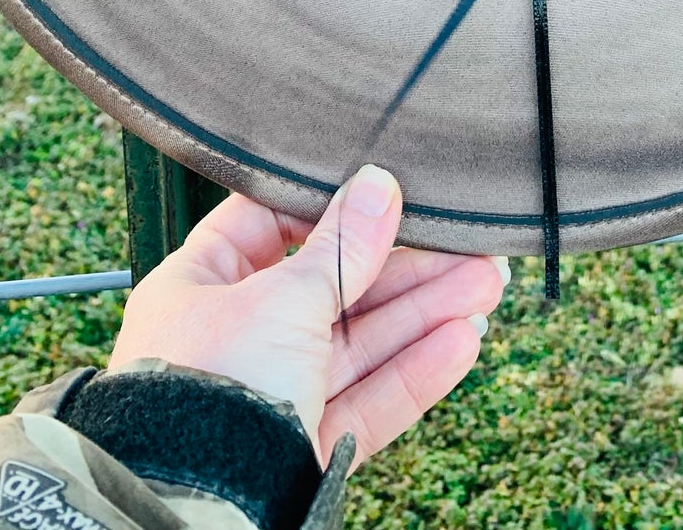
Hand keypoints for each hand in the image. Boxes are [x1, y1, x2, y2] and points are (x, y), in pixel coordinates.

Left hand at [107, 165, 505, 467]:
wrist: (198, 511)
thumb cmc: (207, 393)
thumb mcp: (283, 298)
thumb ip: (341, 247)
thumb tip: (376, 186)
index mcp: (200, 287)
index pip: (267, 228)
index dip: (328, 210)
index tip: (383, 197)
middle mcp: (234, 340)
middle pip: (330, 288)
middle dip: (403, 268)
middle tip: (462, 247)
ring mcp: (271, 396)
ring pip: (359, 344)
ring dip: (424, 313)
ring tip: (485, 285)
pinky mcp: (302, 448)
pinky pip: (366, 401)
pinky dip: (414, 372)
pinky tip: (460, 341)